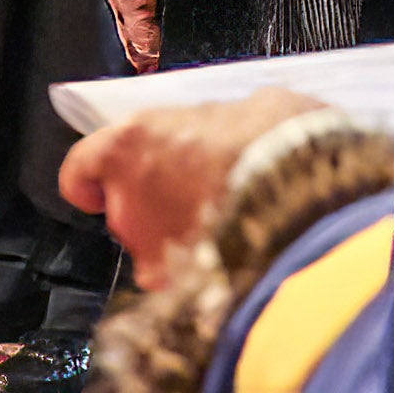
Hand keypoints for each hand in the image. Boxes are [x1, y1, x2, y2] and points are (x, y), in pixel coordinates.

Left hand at [58, 89, 322, 289]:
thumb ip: (213, 126)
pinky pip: (178, 283)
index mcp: (131, 143)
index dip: (96, 182)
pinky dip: (198, 280)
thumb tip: (224, 129)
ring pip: (151, 251)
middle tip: (201, 204)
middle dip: (155, 212)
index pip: (81, 170)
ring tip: (229, 233)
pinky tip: (233, 264)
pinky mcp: (175, 283)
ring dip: (178, 246)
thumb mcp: (249, 108)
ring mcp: (148, 245)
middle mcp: (127, 197)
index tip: (105, 189)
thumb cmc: (282, 143)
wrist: (312, 193)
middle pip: (123, 212)